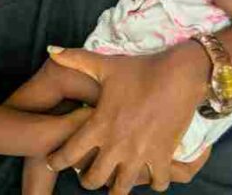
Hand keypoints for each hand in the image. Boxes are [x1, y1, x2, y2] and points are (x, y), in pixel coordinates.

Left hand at [45, 44, 209, 193]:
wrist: (179, 75)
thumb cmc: (140, 70)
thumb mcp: (106, 65)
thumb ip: (76, 59)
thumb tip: (52, 50)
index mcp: (99, 125)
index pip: (68, 154)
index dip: (57, 161)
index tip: (54, 161)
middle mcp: (116, 145)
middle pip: (93, 180)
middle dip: (88, 180)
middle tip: (89, 175)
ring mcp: (140, 154)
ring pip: (121, 188)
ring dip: (117, 187)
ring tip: (116, 181)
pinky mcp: (163, 156)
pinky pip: (157, 183)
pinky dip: (154, 182)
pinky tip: (150, 175)